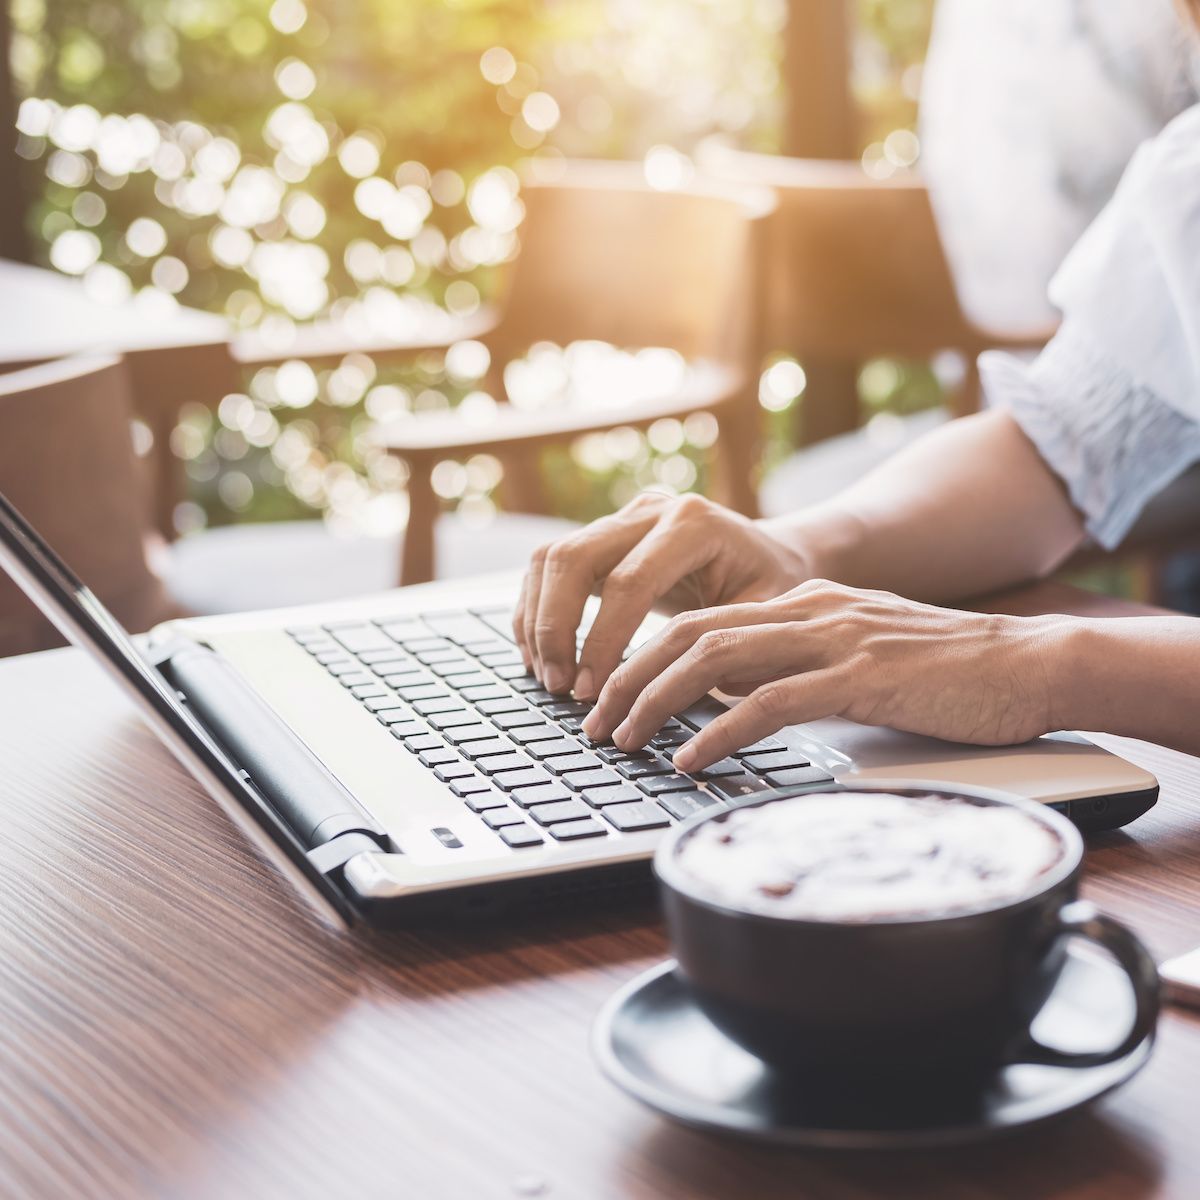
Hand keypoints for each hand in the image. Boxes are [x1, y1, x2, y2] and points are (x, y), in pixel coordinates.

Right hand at [513, 492, 809, 698]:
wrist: (770, 554)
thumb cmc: (771, 590)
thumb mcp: (766, 615)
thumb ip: (722, 643)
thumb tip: (676, 691)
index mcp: (694, 525)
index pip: (628, 581)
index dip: (601, 640)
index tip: (590, 691)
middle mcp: (651, 511)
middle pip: (573, 558)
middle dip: (555, 628)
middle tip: (559, 687)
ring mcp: (622, 518)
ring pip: (551, 558)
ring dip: (538, 621)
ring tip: (547, 678)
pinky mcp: (602, 535)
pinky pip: (549, 566)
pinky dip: (536, 612)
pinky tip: (541, 656)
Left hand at [581, 580, 1070, 770]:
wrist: (1029, 664)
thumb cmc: (948, 671)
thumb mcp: (861, 654)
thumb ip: (804, 665)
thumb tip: (741, 700)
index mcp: (804, 604)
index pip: (701, 621)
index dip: (645, 658)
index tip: (612, 698)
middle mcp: (810, 611)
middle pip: (690, 634)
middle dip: (631, 678)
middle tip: (597, 723)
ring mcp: (834, 640)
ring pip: (717, 660)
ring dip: (658, 703)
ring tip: (626, 741)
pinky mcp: (862, 678)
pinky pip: (770, 703)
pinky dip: (721, 731)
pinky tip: (693, 760)